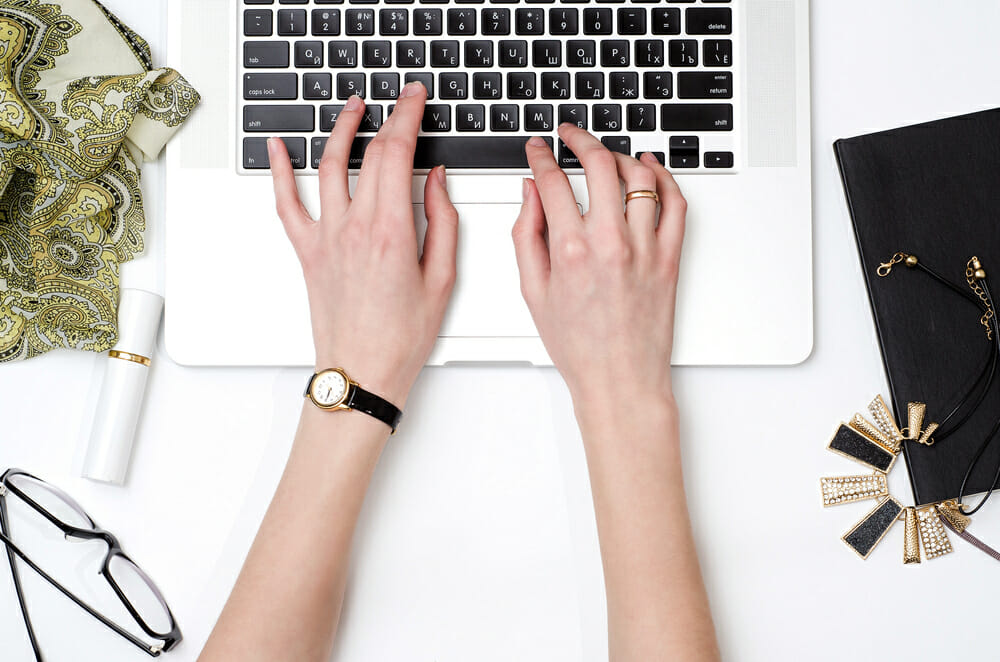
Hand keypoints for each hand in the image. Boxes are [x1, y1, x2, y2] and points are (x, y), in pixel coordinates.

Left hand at [268, 83, 457, 405]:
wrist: (360, 373)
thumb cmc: (401, 338)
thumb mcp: (442, 279)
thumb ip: (442, 223)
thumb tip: (437, 181)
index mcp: (391, 232)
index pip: (397, 154)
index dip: (407, 116)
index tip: (415, 98)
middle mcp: (354, 227)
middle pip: (366, 155)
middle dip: (386, 118)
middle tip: (400, 100)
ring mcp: (326, 237)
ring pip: (327, 167)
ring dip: (339, 131)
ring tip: (352, 108)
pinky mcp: (307, 252)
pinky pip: (287, 204)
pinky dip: (279, 172)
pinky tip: (277, 149)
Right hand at [513, 124, 685, 408]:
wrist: (620, 380)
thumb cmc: (578, 346)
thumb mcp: (533, 291)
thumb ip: (527, 235)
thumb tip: (529, 194)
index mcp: (570, 250)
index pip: (553, 182)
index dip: (541, 156)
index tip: (538, 148)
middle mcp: (610, 243)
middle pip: (599, 165)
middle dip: (580, 139)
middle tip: (571, 135)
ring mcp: (644, 248)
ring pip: (638, 177)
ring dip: (620, 156)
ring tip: (606, 155)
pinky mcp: (669, 257)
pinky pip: (675, 203)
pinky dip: (664, 177)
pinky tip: (650, 168)